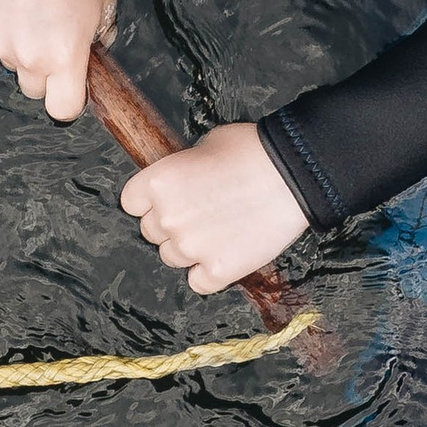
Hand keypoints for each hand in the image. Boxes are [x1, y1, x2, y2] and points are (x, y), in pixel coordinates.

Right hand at [0, 0, 115, 120]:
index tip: (71, 85)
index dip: (69, 101)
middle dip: (43, 72)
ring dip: (19, 45)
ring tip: (28, 4)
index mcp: (64, 56)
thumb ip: (104, 32)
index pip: (63, 110)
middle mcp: (28, 57)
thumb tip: (96, 47)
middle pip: (33, 88)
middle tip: (50, 35)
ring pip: (10, 60)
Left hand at [121, 123, 307, 295]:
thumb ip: (182, 169)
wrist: (296, 174)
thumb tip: (181, 181)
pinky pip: (198, 282)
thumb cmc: (253, 151)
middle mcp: (167, 218)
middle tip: (202, 213)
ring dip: (190, 249)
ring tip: (220, 230)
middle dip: (172, 224)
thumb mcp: (205, 145)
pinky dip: (210, 272)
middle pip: (151, 232)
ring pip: (173, 258)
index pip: (131, 203)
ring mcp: (192, 248)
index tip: (168, 199)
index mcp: (158, 182)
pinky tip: (228, 252)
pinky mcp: (219, 271)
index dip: (149, 201)